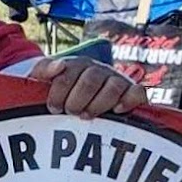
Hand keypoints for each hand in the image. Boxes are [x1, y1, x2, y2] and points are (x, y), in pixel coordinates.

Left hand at [27, 56, 145, 117]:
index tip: (54, 108)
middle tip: (70, 112)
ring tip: (86, 116)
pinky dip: (129, 101)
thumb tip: (59, 65)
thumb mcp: (45, 78)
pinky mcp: (132, 91)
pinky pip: (138, 92)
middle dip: (77, 99)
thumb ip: (43, 69)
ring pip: (113, 87)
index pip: (68, 73)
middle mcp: (98, 70)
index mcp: (76, 65)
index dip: (59, 92)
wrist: (83, 94)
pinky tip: (117, 110)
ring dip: (99, 103)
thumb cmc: (62, 90)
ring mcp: (116, 79)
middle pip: (91, 80)